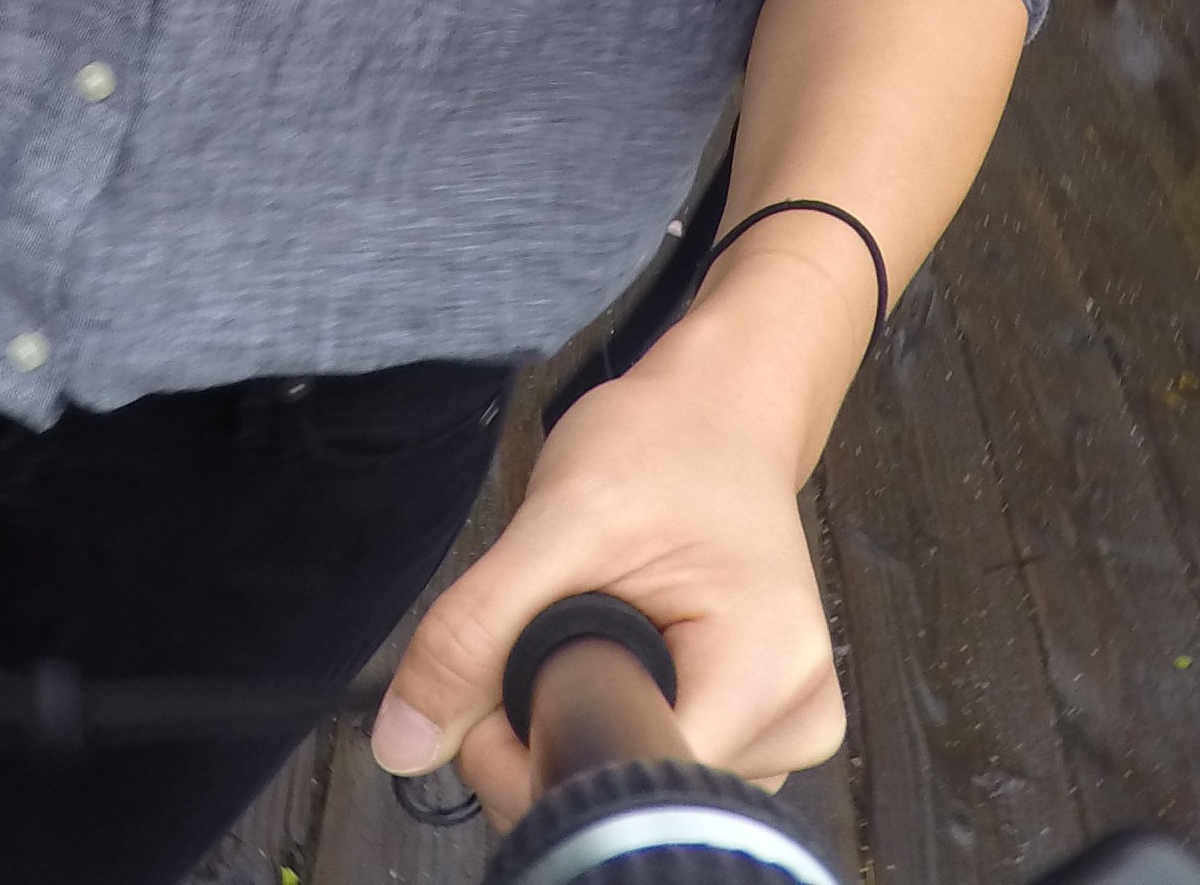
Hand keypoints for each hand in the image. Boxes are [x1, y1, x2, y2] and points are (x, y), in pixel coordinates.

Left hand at [369, 269, 851, 824]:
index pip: (623, 772)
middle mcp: (795, 717)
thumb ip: (474, 630)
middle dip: (559, 728)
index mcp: (766, 671)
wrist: (717, 416)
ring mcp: (787, 730)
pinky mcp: (764, 730)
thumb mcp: (558, 520)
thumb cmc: (664, 447)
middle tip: (559, 627)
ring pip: (638, 777)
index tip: (508, 677)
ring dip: (591, 719)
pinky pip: (661, 759)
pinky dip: (623, 714)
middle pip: (629, 783)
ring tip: (609, 624)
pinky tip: (633, 651)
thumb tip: (404, 742)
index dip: (535, 749)